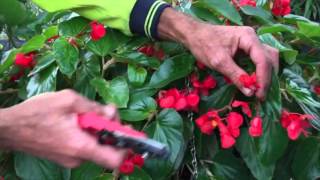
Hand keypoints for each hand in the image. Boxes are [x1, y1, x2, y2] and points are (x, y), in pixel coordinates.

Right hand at [0, 90, 125, 168]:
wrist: (8, 129)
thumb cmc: (36, 113)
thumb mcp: (68, 100)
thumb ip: (94, 107)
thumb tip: (111, 113)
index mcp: (81, 146)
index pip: (115, 159)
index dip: (127, 146)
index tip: (130, 132)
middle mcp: (78, 157)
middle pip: (107, 147)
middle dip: (110, 128)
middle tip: (104, 110)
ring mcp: (70, 159)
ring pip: (95, 144)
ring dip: (97, 129)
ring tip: (85, 113)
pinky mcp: (64, 156)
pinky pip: (84, 145)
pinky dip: (86, 133)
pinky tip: (76, 120)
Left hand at [158, 8, 278, 98]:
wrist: (194, 35)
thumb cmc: (204, 45)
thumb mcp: (219, 62)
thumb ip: (236, 75)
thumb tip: (250, 91)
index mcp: (248, 37)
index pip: (263, 60)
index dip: (263, 79)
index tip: (259, 95)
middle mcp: (253, 38)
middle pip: (269, 59)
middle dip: (267, 78)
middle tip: (260, 95)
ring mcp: (251, 43)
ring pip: (267, 59)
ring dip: (266, 75)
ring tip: (259, 91)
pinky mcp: (246, 48)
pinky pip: (259, 60)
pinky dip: (259, 72)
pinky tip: (254, 83)